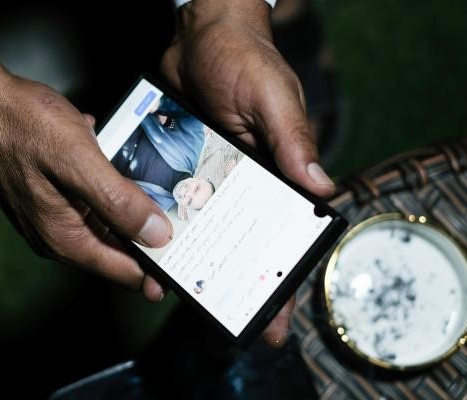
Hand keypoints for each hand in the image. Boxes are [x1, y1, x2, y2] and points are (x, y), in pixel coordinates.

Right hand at [0, 16, 171, 301]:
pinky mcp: (49, 195)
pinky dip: (111, 193)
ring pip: (105, 226)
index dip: (157, 273)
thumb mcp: (79, 162)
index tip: (189, 271)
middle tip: (190, 235)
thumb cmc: (23, 126)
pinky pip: (90, 204)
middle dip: (150, 244)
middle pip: (115, 251)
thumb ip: (119, 202)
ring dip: (133, 215)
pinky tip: (125, 174)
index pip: (121, 270)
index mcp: (64, 237)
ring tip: (169, 206)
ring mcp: (51, 216)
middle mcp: (56, 235)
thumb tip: (157, 236)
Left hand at [161, 0, 335, 346]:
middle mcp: (245, 181)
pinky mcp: (179, 163)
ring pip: (200, 225)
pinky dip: (160, 220)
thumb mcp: (272, 97)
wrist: (198, 31)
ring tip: (170, 290)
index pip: (283, 233)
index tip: (276, 315)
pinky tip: (146, 245)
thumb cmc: (246, 59)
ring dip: (188, 256)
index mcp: (278, 172)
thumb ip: (291, 139)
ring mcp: (210, 175)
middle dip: (232, 280)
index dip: (281, 273)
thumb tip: (320, 187)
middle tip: (223, 321)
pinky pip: (170, 199)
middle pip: (239, 239)